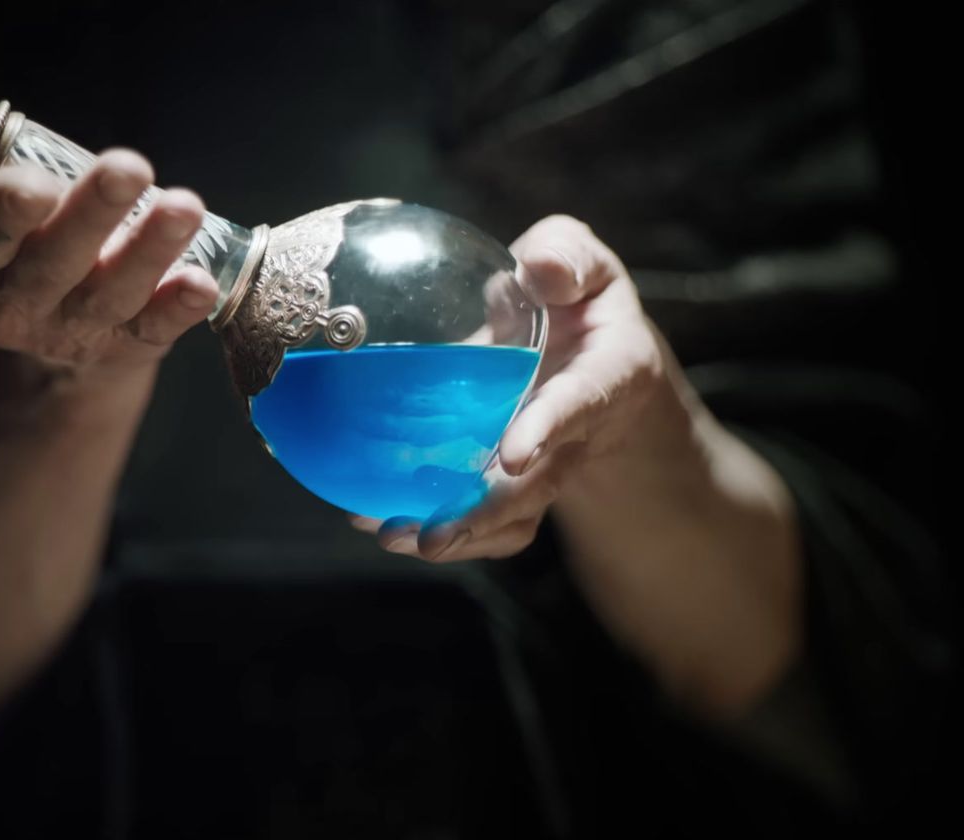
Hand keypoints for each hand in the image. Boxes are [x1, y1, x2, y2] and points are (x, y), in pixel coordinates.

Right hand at [0, 145, 218, 385]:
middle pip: (52, 261)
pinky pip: (150, 329)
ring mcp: (67, 331)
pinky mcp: (120, 347)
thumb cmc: (18, 242)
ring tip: (184, 207)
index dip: (7, 212)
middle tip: (128, 167)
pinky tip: (201, 282)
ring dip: (149, 249)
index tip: (39, 185)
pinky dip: (178, 307)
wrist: (47, 337)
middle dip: (92, 213)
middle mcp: (11, 304)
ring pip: (108, 293)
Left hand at [351, 215, 666, 562]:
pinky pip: (477, 513)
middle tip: (430, 535)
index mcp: (607, 374)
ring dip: (453, 534)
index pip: (579, 404)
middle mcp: (578, 432)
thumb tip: (537, 266)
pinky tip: (370, 514)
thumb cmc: (581, 296)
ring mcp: (542, 463)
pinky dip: (428, 519)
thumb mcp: (587, 263)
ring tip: (391, 535)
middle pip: (536, 487)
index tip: (512, 457)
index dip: (547, 430)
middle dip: (482, 515)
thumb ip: (567, 256)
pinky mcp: (504, 477)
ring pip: (507, 516)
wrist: (597, 350)